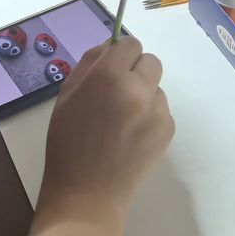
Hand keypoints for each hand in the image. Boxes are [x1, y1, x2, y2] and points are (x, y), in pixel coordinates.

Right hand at [38, 37, 173, 225]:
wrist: (88, 192)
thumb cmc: (67, 142)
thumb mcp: (66, 96)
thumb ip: (89, 64)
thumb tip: (110, 47)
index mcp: (108, 76)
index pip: (129, 44)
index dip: (120, 54)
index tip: (112, 68)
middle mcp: (137, 88)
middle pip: (150, 60)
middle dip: (136, 70)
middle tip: (118, 92)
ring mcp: (157, 110)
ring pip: (156, 86)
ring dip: (143, 94)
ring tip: (122, 120)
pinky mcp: (168, 130)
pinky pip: (161, 110)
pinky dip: (149, 116)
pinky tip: (131, 135)